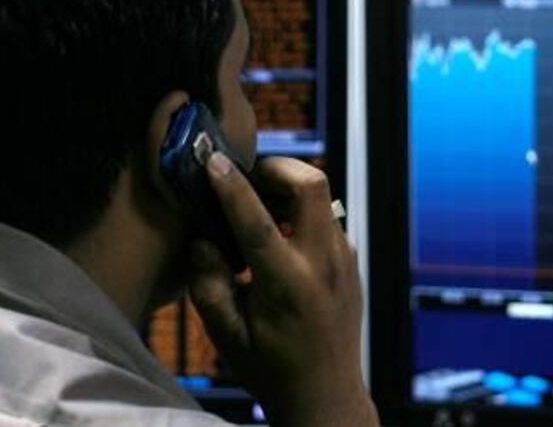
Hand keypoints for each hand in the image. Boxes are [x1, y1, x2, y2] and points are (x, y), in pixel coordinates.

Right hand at [188, 154, 378, 426]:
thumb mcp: (227, 335)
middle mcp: (322, 263)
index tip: (214, 162)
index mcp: (287, 284)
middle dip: (277, 168)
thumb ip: (208, 284)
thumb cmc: (271, 368)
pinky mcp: (350, 260)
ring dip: (290, 187)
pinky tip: (280, 232)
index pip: (257, 220)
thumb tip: (202, 240)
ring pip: (323, 196)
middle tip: (249, 177)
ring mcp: (343, 259)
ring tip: (260, 203)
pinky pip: (327, 217)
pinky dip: (302, 210)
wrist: (325, 392)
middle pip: (311, 185)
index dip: (233, 187)